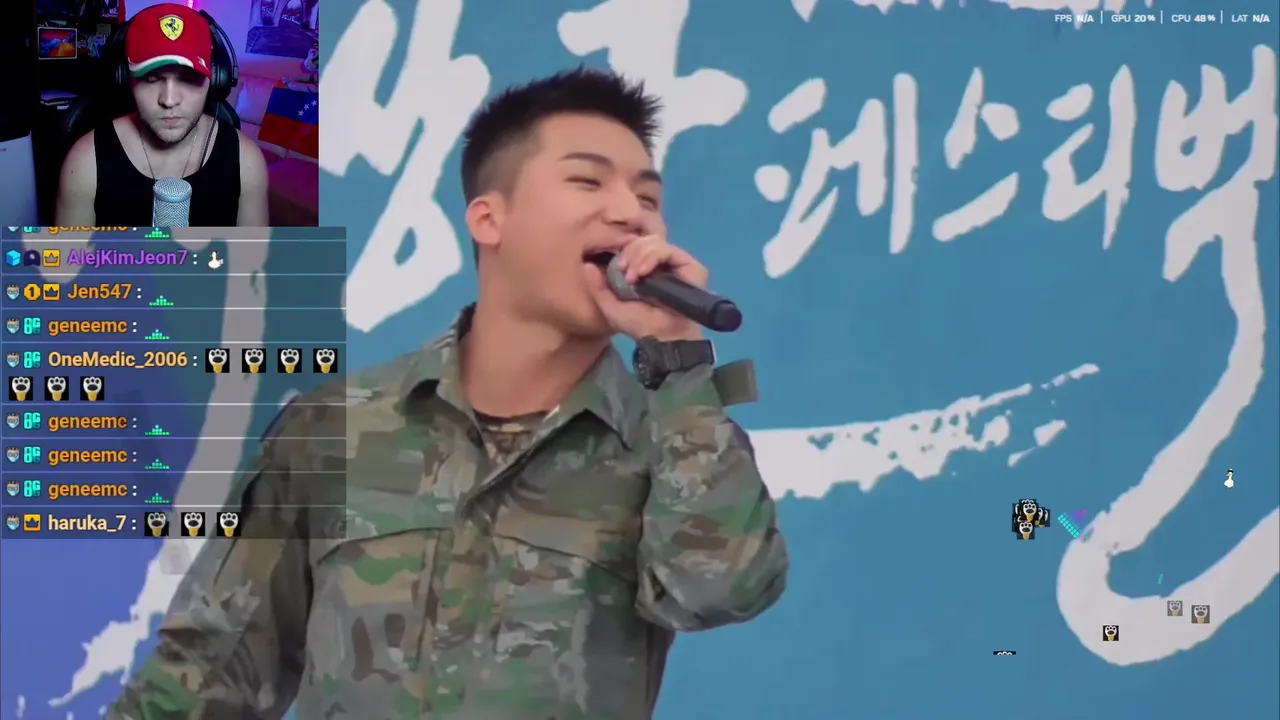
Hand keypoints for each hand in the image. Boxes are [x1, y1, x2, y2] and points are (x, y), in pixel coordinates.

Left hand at [584, 235, 706, 340]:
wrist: (663, 337)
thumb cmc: (640, 325)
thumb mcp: (611, 307)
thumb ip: (597, 287)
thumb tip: (586, 265)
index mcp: (643, 269)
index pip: (632, 246)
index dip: (621, 250)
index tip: (615, 267)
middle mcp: (660, 264)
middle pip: (642, 240)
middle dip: (629, 252)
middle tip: (623, 271)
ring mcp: (676, 263)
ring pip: (654, 241)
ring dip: (638, 255)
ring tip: (633, 276)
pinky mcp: (690, 266)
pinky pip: (668, 249)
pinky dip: (652, 256)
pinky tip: (643, 272)